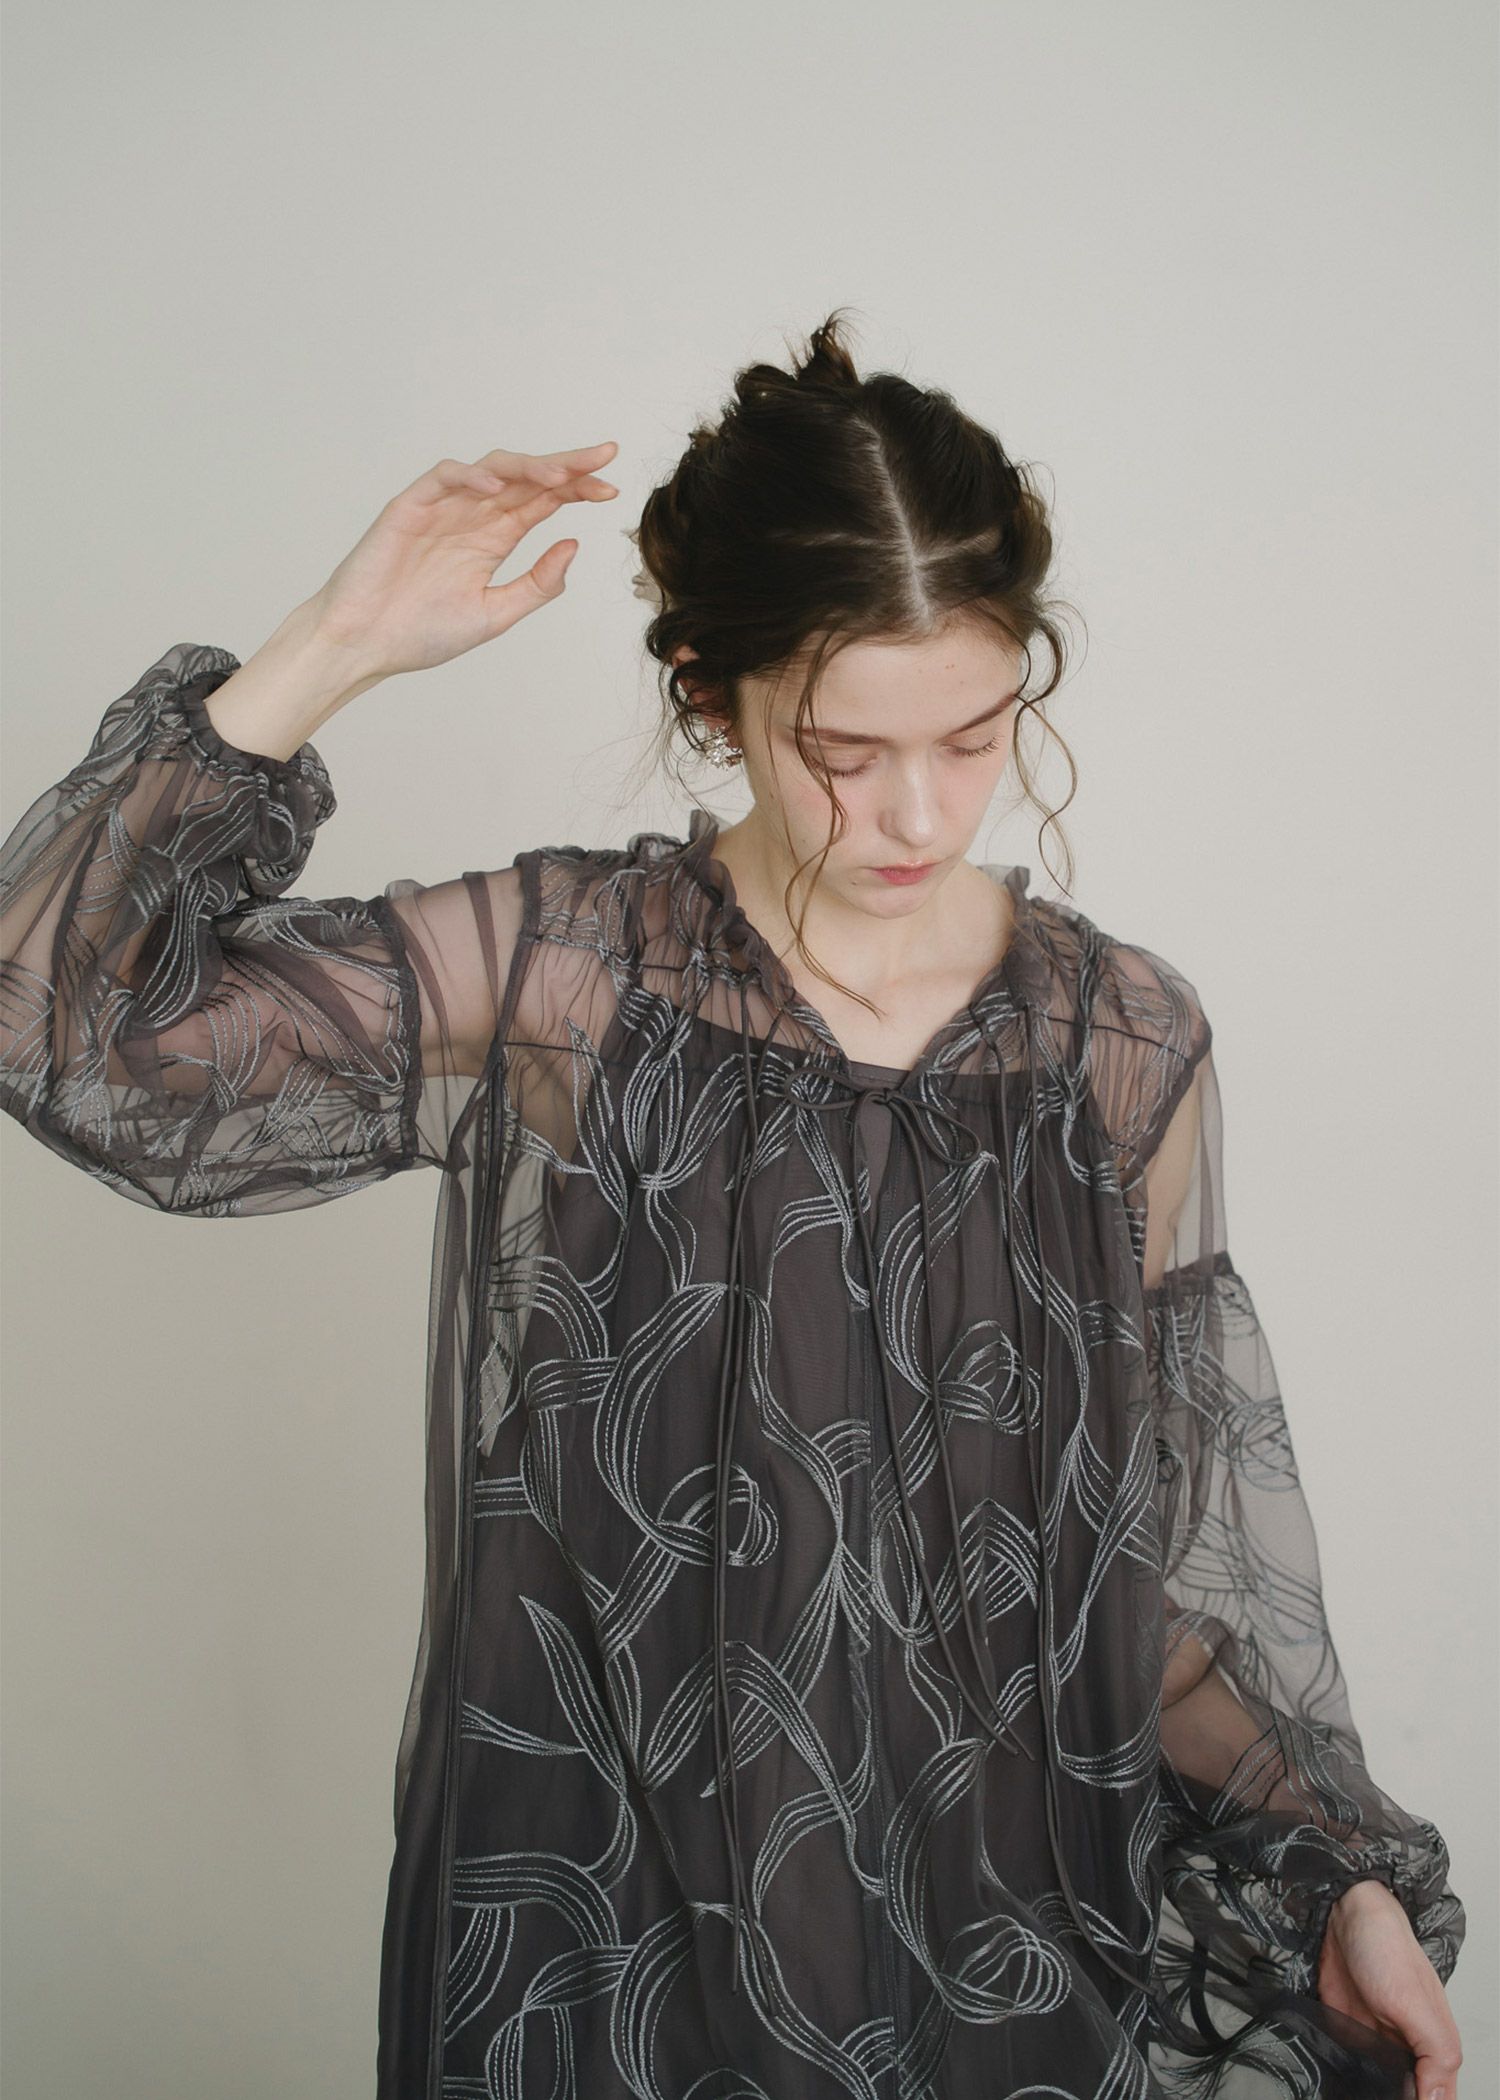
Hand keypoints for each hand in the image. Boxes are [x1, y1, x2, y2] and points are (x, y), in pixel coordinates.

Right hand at [306, 442, 619, 681]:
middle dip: (566, 466)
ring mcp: (442, 507)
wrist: (365, 645)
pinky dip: (471, 476)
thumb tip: (573, 545)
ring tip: (560, 476)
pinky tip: (498, 486)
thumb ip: (536, 584)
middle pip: (527, 479)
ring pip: (492, 470)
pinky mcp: (410, 506)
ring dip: (528, 468)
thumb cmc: (421, 633)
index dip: (577, 491)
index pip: (543, 502)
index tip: (612, 490)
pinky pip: (444, 478)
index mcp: (493, 539)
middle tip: (604, 457)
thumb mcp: (495, 614)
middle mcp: (472, 516)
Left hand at [1318, 1878, 1462, 2098]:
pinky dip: (1341, 2072)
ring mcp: (1375, 2040)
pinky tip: (1336, 2079)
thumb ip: (1435, 2054)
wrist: (1343, 1913)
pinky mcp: (1345, 2030)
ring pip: (1375, 2083)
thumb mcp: (1416, 2003)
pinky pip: (1347, 2062)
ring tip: (1351, 2090)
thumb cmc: (1386, 1947)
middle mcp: (1407, 2046)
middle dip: (1391, 2098)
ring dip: (1365, 2089)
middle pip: (1405, 2093)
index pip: (1437, 2096)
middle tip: (1371, 2095)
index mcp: (1435, 2046)